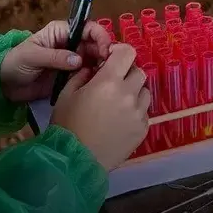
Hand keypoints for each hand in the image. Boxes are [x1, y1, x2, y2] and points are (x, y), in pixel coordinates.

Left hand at [0, 21, 112, 102]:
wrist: (5, 85)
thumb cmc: (15, 63)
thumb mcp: (32, 56)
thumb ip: (55, 57)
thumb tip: (78, 60)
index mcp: (61, 32)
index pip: (86, 28)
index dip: (98, 36)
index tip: (104, 51)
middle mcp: (70, 43)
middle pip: (94, 43)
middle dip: (104, 52)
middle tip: (108, 66)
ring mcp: (72, 60)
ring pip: (94, 59)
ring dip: (102, 65)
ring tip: (105, 76)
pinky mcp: (71, 76)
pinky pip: (87, 74)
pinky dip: (94, 77)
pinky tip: (98, 83)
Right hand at [51, 43, 150, 169]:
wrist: (75, 160)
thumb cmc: (67, 125)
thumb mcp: (67, 94)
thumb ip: (83, 75)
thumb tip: (95, 68)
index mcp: (109, 81)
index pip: (127, 52)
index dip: (119, 52)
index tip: (111, 59)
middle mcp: (129, 94)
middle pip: (138, 71)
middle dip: (126, 73)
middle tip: (112, 83)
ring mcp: (139, 113)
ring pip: (145, 92)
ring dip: (133, 92)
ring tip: (118, 103)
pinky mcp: (143, 129)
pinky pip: (144, 112)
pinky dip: (135, 111)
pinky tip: (120, 120)